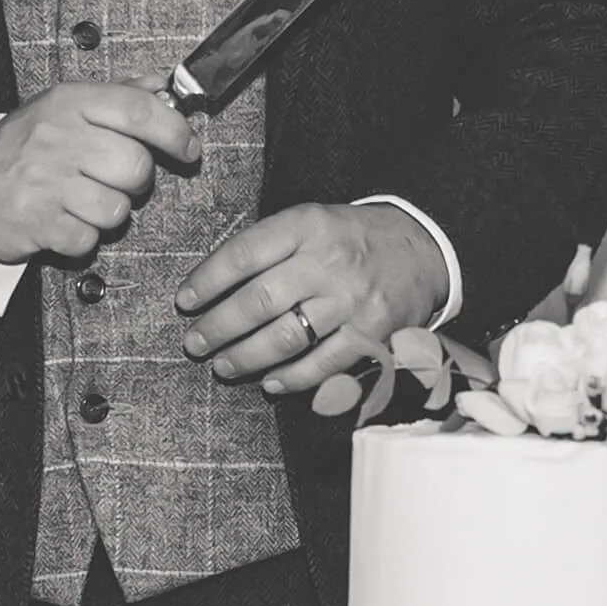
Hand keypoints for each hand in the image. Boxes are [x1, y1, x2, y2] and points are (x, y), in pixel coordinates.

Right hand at [0, 81, 200, 264]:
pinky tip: (64, 219)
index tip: (187, 148)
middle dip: (135, 181)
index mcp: (70, 103)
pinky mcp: (38, 223)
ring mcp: (46, 182)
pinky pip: (89, 239)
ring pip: (118, 210)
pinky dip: (83, 236)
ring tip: (83, 199)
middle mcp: (59, 138)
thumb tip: (162, 83)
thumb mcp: (64, 106)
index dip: (174, 132)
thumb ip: (118, 94)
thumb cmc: (24, 146)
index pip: (139, 111)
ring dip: (109, 212)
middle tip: (115, 179)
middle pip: (136, 168)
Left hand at [175, 203, 450, 415]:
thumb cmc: (350, 238)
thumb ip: (268, 247)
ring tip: (222, 365)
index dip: (207, 280)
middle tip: (194, 343)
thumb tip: (211, 286)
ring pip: (285, 338)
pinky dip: (291, 379)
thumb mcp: (311, 222)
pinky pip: (322, 364)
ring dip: (245, 357)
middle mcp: (328, 262)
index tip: (184, 301)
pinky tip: (269, 383)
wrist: (422, 249)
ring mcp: (351, 301)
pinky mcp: (372, 334)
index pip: (243, 254)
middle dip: (217, 327)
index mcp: (307, 226)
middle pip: (258, 301)